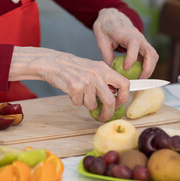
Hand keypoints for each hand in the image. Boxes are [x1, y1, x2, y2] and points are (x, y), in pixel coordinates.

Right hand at [9, 46, 129, 121]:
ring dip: (86, 104)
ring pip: (92, 105)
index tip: (118, 104)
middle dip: (107, 113)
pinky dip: (76, 101)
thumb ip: (104, 80)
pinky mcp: (75, 88)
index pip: (124, 83)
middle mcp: (97, 74)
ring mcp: (86, 81)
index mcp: (104, 69)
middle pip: (109, 100)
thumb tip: (115, 96)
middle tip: (104, 117)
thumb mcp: (93, 69)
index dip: (124, 97)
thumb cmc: (74, 68)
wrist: (54, 63)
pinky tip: (72, 91)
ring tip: (79, 93)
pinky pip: (79, 103)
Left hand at [93, 8, 158, 78]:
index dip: (132, 57)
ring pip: (153, 55)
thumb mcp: (101, 40)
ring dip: (150, 68)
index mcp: (125, 33)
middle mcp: (138, 36)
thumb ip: (106, 55)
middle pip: (150, 51)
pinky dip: (148, 66)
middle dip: (147, 68)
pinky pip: (151, 56)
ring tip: (141, 79)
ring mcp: (143, 41)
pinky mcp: (143, 45)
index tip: (126, 68)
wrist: (112, 17)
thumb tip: (111, 71)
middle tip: (138, 79)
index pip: (134, 44)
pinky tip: (141, 74)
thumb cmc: (106, 28)